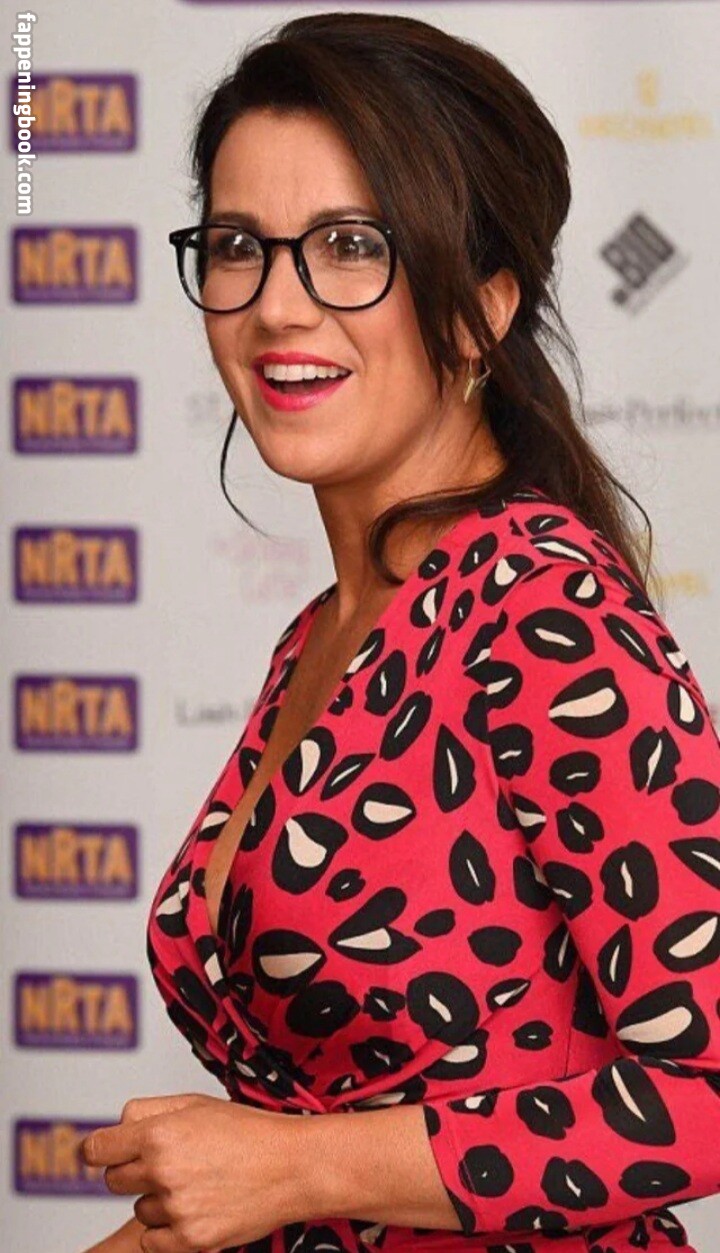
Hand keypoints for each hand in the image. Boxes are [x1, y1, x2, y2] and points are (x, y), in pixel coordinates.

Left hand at [79, 1092, 309, 1252]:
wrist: (293, 1166)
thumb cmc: (249, 1131)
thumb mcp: (196, 1103)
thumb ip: (149, 1111)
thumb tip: (117, 1126)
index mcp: (159, 1134)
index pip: (97, 1149)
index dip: (100, 1149)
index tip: (105, 1152)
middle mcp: (162, 1171)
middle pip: (114, 1181)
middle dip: (133, 1172)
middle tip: (168, 1164)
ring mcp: (177, 1209)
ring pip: (138, 1211)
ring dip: (156, 1201)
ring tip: (196, 1184)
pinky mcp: (192, 1240)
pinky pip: (153, 1242)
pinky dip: (168, 1231)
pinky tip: (197, 1208)